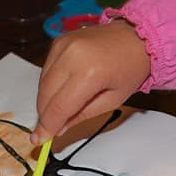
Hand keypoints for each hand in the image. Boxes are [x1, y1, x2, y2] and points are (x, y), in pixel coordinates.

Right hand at [32, 19, 149, 144]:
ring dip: (45, 101)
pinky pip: (45, 70)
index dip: (47, 126)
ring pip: (41, 84)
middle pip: (45, 96)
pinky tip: (61, 90)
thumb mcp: (111, 101)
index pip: (59, 107)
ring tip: (60, 108)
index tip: (39, 140)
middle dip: (45, 116)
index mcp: (90, 73)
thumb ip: (81, 115)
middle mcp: (72, 56)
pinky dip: (48, 85)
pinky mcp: (58, 41)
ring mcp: (62, 46)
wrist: (136, 35)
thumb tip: (58, 129)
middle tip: (49, 129)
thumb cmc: (129, 68)